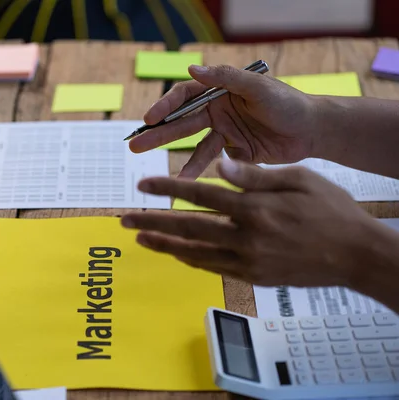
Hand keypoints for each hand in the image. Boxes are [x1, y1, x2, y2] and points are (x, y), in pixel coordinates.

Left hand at [121, 158, 391, 289]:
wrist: (356, 255)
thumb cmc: (331, 210)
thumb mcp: (299, 179)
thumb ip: (255, 175)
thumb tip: (219, 164)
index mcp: (255, 206)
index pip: (199, 193)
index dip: (166, 188)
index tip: (141, 185)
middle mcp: (246, 235)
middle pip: (187, 226)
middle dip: (151, 222)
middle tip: (124, 219)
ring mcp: (248, 260)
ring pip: (194, 252)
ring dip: (164, 245)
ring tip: (140, 239)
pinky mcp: (253, 276)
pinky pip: (213, 268)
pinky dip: (191, 260)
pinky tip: (175, 253)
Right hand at [129, 64, 318, 177]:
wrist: (313, 132)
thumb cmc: (289, 103)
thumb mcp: (258, 87)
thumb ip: (226, 78)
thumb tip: (192, 66)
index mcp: (220, 91)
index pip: (185, 96)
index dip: (166, 106)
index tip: (150, 119)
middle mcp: (217, 110)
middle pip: (181, 122)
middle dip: (158, 133)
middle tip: (135, 144)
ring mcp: (224, 132)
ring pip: (192, 145)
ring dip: (173, 156)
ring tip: (154, 171)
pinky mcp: (232, 152)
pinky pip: (210, 162)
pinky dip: (197, 171)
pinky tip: (185, 183)